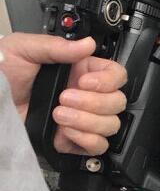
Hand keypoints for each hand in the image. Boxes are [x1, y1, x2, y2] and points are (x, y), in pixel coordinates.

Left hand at [0, 33, 126, 154]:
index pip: (116, 75)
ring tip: (58, 114)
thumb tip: (87, 44)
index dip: (108, 80)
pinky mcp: (75, 140)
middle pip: (117, 102)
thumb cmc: (2, 73)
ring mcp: (83, 119)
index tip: (85, 81)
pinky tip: (66, 130)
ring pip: (111, 125)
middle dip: (94, 103)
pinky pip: (98, 146)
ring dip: (87, 121)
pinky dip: (87, 139)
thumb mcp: (23, 49)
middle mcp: (86, 96)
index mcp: (80, 71)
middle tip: (64, 97)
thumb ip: (56, 46)